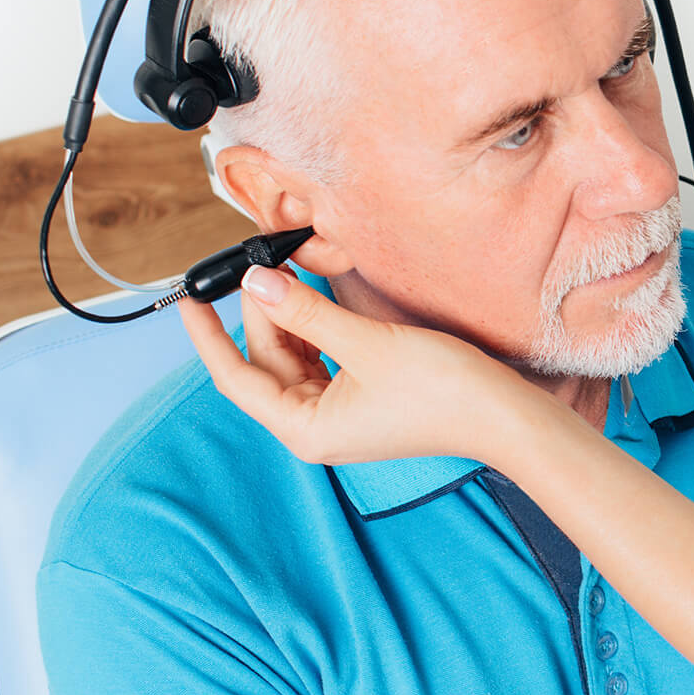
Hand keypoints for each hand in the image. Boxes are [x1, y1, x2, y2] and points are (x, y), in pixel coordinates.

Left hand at [179, 266, 553, 467]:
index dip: (209, 336)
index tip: (189, 300)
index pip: (235, 378)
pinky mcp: (362, 402)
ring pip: (294, 360)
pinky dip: (316, 331)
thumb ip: (306, 311)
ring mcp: (339, 416)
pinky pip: (321, 362)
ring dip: (290, 320)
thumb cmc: (444, 392)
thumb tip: (257, 283)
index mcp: (305, 427)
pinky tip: (317, 301)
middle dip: (261, 315)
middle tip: (260, 266)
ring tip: (288, 277)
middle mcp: (315, 427)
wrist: (504, 416)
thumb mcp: (366, 343)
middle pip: (266, 364)